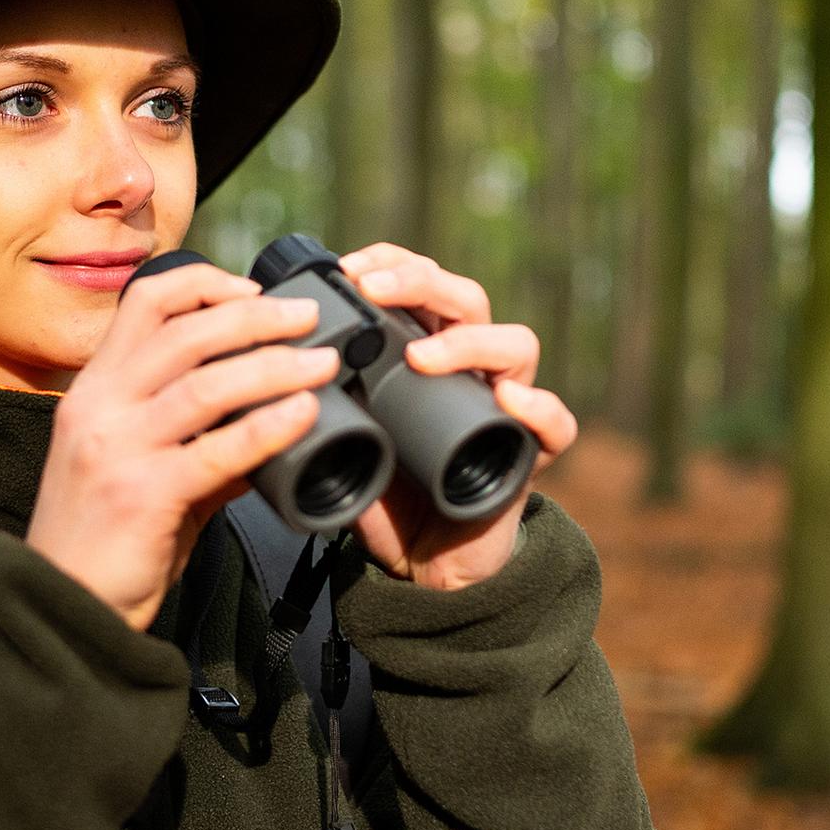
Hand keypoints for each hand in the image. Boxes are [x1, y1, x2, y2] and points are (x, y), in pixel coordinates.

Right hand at [27, 262, 341, 631]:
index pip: (146, 301)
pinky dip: (268, 427)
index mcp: (95, 388)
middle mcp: (98, 405)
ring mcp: (115, 447)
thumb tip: (266, 422)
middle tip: (309, 317)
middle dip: (256, 316)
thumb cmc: (105, 539)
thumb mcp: (141, 469)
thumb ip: (197, 441)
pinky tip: (303, 415)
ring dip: (274, 365)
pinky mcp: (141, 494)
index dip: (205, 285)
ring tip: (322, 363)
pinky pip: (216, 450)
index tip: (254, 291)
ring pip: (204, 383)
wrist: (63, 605)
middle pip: (184, 331)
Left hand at [335, 244, 579, 590]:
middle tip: (373, 290)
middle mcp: (473, 369)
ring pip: (516, 345)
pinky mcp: (530, 454)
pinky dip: (538, 407)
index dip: (391, 263)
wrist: (423, 567)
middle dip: (420, 283)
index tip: (348, 268)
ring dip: (469, 341)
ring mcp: (507, 407)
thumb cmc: (387, 495)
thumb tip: (273, 378)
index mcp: (428, 352)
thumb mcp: (344, 441)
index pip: (422, 285)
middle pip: (467, 300)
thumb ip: (322, 409)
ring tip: (423, 357)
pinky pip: (555, 423)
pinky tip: (508, 399)